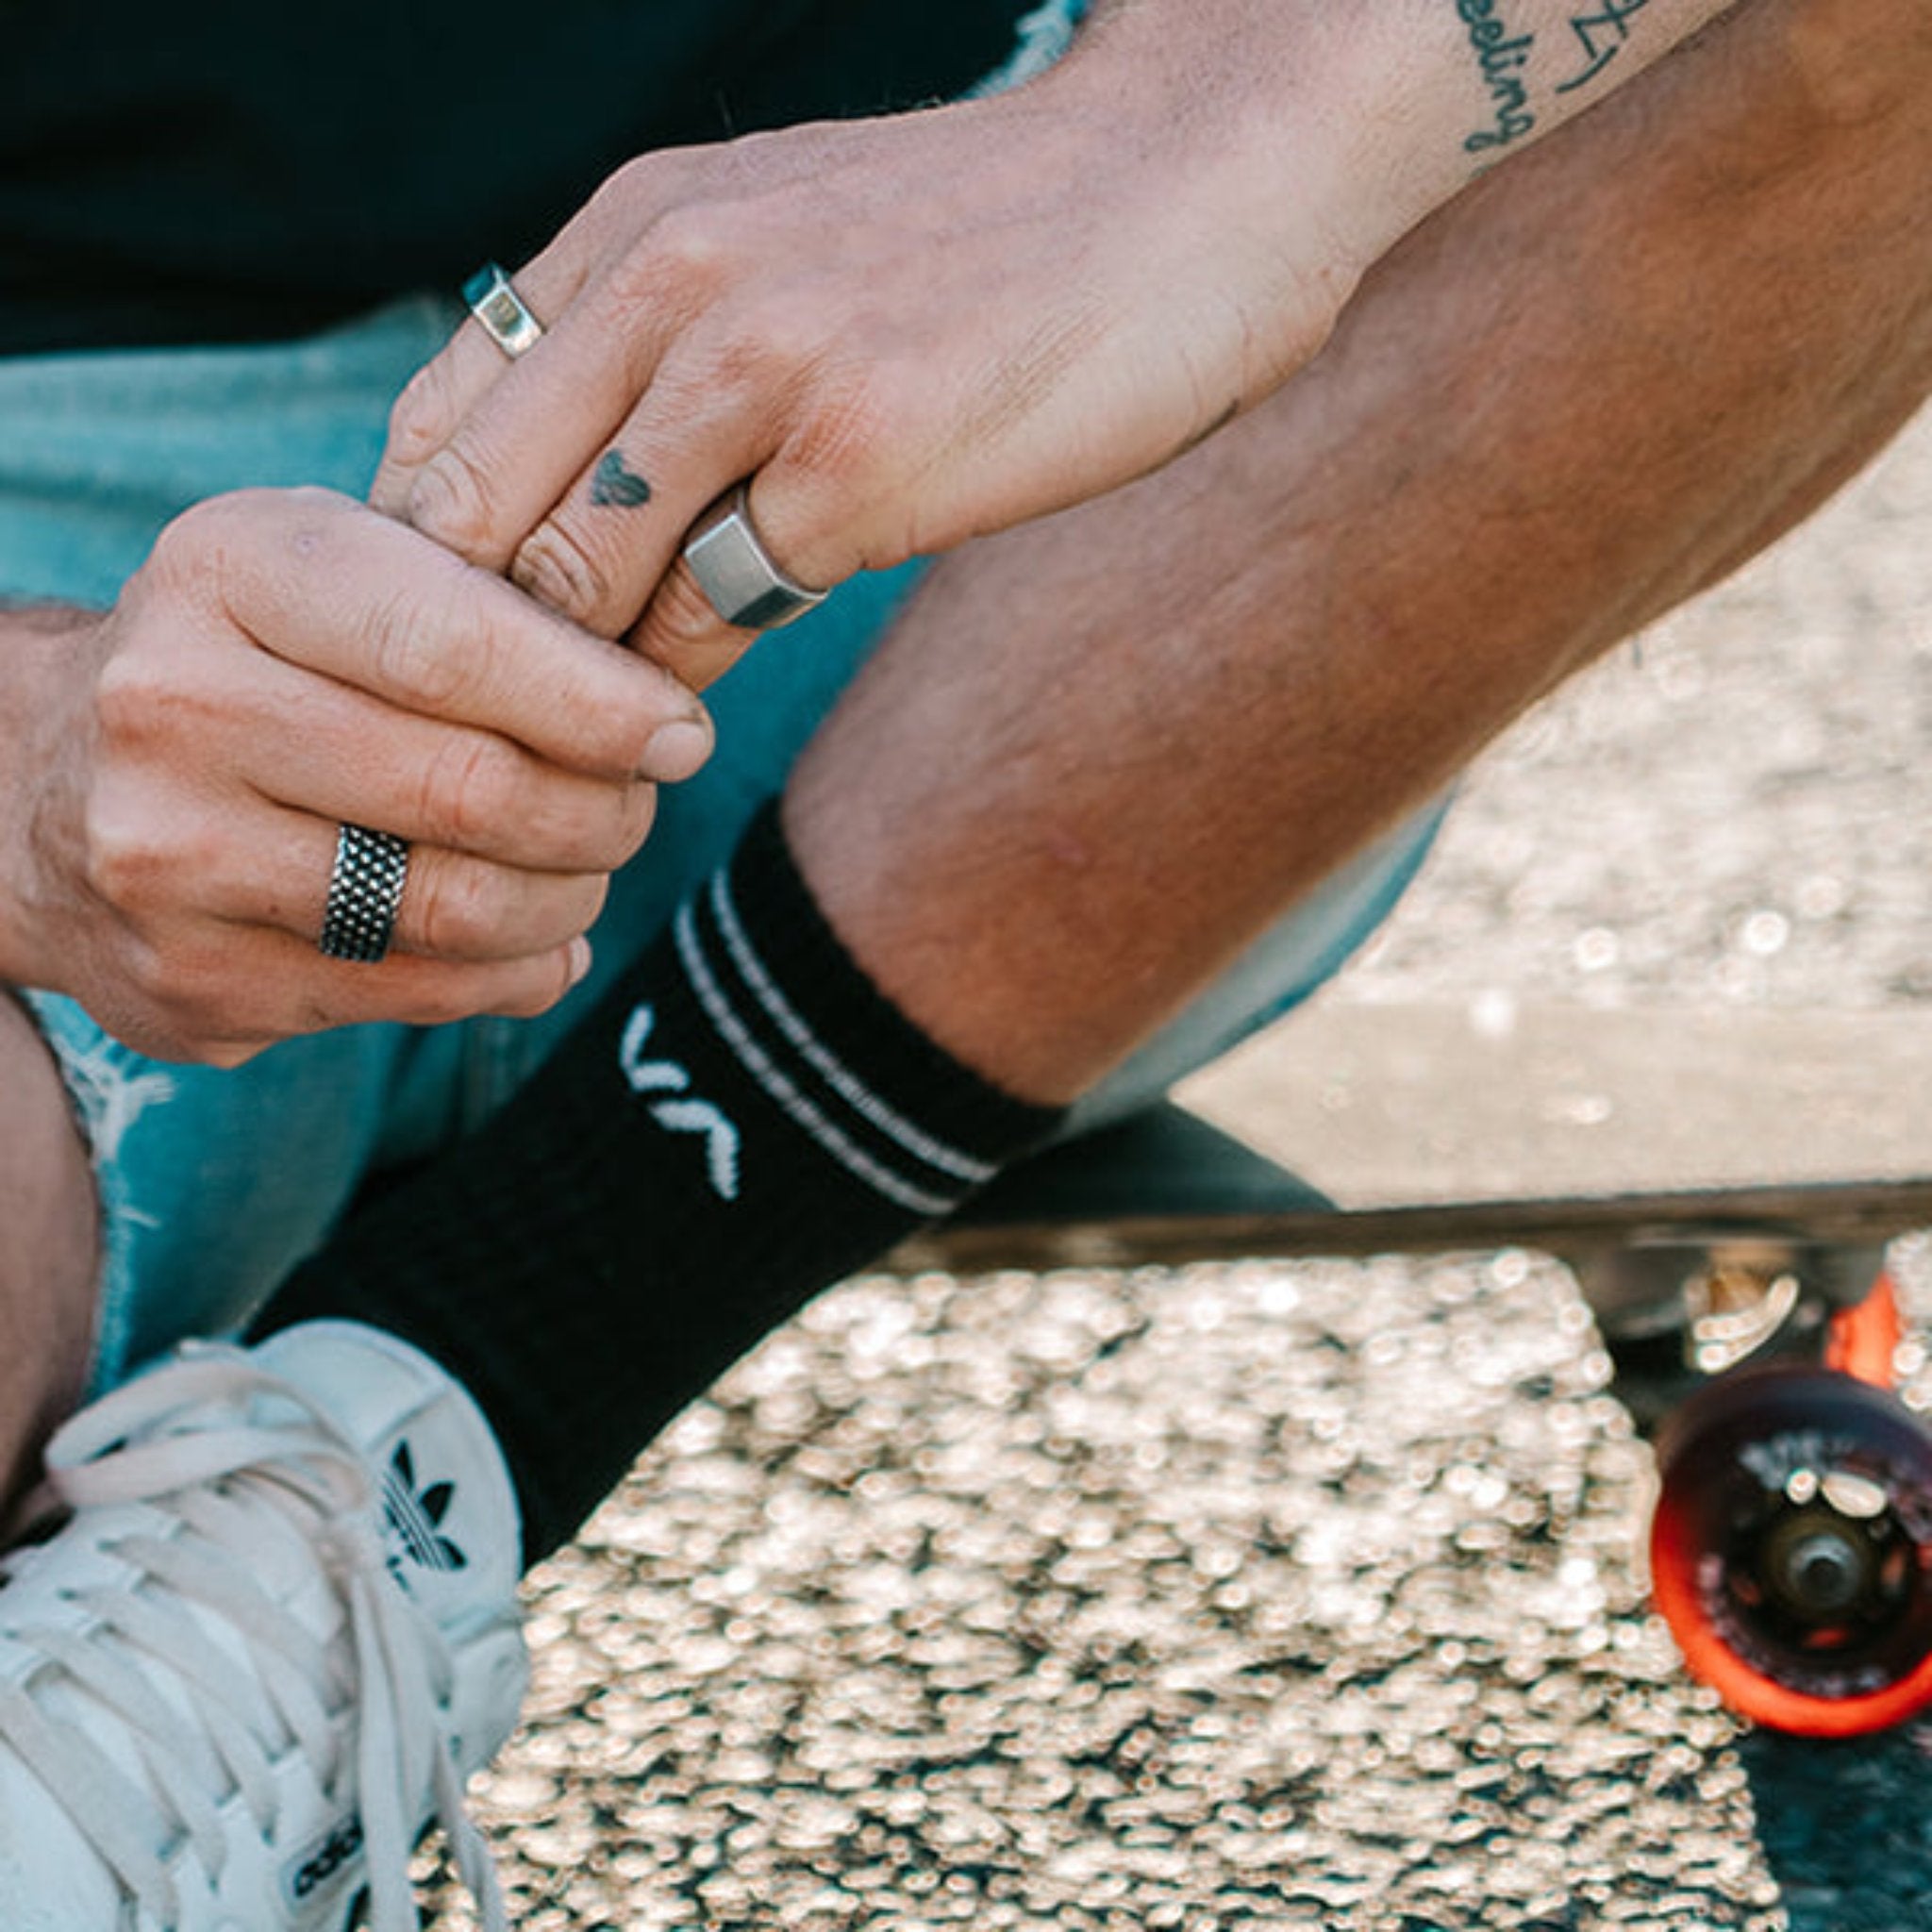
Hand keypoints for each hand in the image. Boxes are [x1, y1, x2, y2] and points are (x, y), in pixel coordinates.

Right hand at [0, 488, 713, 1062]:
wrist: (38, 783)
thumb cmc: (249, 657)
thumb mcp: (332, 569)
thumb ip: (480, 605)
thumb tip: (658, 723)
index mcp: (229, 572)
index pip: (451, 644)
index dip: (597, 703)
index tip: (680, 732)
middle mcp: (176, 709)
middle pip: (470, 791)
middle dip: (602, 811)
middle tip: (638, 803)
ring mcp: (170, 859)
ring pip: (453, 910)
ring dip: (568, 900)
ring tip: (587, 869)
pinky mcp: (194, 982)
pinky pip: (417, 995)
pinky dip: (514, 973)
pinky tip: (535, 942)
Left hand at [368, 50, 1362, 687]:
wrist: (1186, 190)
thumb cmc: (989, 247)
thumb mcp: (781, 242)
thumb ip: (662, 340)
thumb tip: (577, 494)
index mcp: (635, 227)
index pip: (439, 423)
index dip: (430, 559)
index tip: (461, 648)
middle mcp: (669, 283)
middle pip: (480, 514)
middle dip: (471, 646)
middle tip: (496, 733)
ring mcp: (759, 372)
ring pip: (579, 580)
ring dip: (574, 688)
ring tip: (589, 749)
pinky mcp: (855, 467)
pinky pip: (707, 624)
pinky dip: (683, 690)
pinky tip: (694, 720)